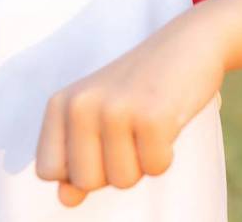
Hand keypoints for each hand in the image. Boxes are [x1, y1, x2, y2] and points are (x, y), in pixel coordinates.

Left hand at [34, 10, 226, 206]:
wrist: (192, 42)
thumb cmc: (145, 84)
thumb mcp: (102, 116)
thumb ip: (78, 158)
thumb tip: (67, 200)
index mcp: (61, 103)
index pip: (49, 171)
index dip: (82, 166)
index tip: (105, 140)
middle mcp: (82, 104)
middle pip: (87, 182)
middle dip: (116, 168)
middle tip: (134, 131)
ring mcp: (117, 109)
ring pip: (123, 180)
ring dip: (144, 162)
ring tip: (151, 124)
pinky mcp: (152, 116)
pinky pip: (156, 168)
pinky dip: (167, 154)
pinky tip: (169, 121)